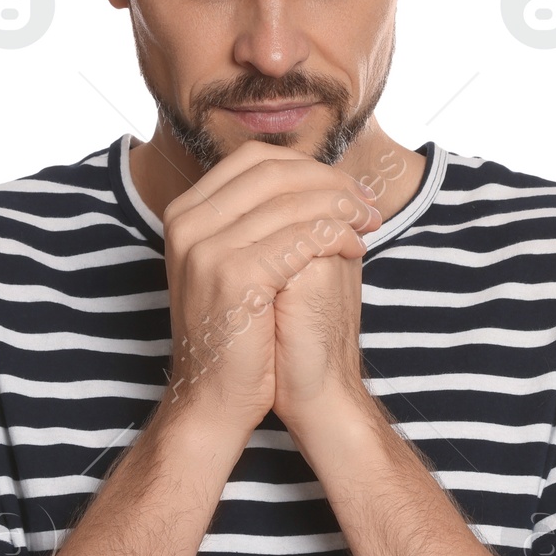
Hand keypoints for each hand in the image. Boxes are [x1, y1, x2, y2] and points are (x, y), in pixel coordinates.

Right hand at [156, 141, 380, 441]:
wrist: (215, 397)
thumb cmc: (238, 332)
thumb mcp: (236, 262)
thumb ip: (259, 218)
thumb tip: (310, 179)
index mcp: (186, 213)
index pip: (254, 159)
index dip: (308, 166)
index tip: (345, 188)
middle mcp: (187, 222)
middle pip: (274, 172)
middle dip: (331, 183)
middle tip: (367, 204)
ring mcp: (206, 247)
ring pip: (293, 203)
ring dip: (343, 210)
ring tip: (368, 226)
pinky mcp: (234, 275)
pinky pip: (302, 238)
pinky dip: (338, 237)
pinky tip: (355, 251)